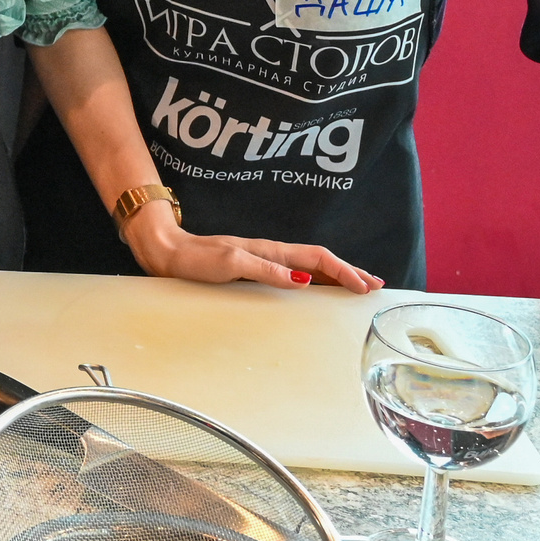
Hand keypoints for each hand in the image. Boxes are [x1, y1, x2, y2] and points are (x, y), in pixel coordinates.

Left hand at [121, 201, 382, 290]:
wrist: (166, 252)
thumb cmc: (194, 258)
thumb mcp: (230, 263)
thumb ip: (265, 270)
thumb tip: (301, 280)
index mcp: (269, 251)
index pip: (317, 259)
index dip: (343, 271)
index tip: (365, 286)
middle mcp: (270, 254)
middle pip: (319, 261)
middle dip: (348, 272)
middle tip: (373, 286)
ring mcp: (262, 261)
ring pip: (309, 267)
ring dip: (334, 276)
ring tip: (355, 287)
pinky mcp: (252, 269)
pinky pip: (293, 273)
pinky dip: (313, 280)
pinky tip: (316, 289)